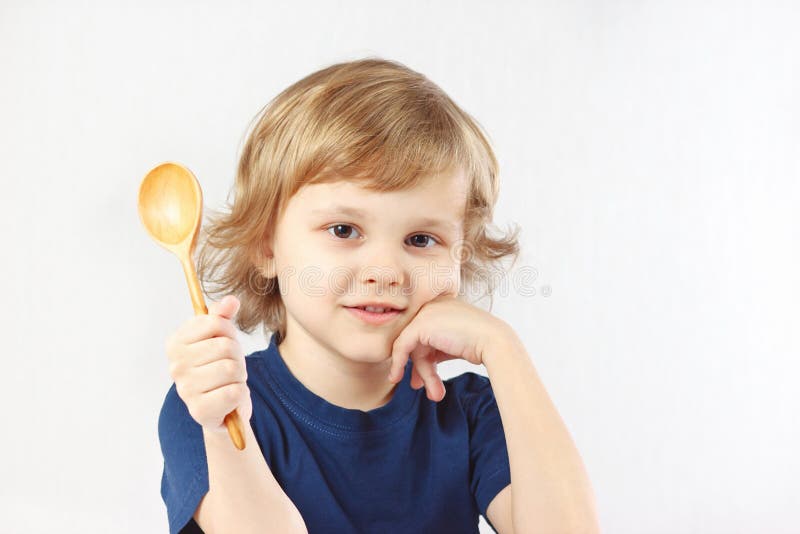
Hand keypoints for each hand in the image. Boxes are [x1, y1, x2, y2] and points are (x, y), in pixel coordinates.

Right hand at [165, 295, 252, 432]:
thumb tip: (230, 300)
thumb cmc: (219, 366)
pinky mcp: (199, 411)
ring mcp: (185, 390)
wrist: (224, 406)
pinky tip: (229, 398)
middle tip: (230, 366)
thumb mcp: (221, 337)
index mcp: (175, 343)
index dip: (229, 332)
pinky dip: (239, 394)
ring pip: (231, 369)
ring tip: (229, 381)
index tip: (224, 342)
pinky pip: (234, 392)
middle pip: (226, 346)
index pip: (216, 322)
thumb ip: (223, 316)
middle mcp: (175, 366)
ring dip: (239, 375)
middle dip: (237, 356)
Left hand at [387, 294, 510, 401]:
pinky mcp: (419, 324)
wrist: (496, 343)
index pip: (425, 333)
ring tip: (434, 395)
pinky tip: (397, 377)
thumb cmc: (482, 345)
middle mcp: (432, 305)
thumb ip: (436, 351)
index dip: (423, 358)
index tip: (422, 379)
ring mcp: (425, 312)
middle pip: (418, 340)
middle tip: (419, 387)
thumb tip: (418, 369)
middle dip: (420, 367)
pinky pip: (402, 346)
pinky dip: (398, 363)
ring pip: (412, 347)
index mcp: (442, 305)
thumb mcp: (454, 346)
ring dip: (423, 373)